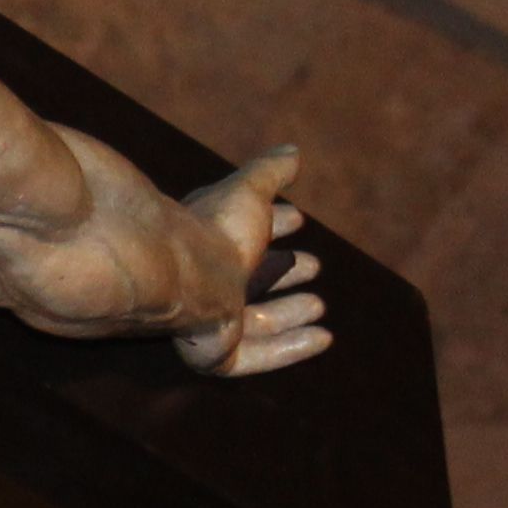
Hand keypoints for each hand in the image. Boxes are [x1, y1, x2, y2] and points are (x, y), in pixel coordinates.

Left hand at [171, 144, 330, 377]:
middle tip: (313, 265)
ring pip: (254, 322)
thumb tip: (292, 152)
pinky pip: (258, 355)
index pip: (243, 232)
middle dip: (281, 273)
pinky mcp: (215, 353)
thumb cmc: (214, 229)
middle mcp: (206, 281)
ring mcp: (209, 320)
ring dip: (288, 315)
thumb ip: (271, 172)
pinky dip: (291, 348)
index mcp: (208, 240)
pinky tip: (323, 339)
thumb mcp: (251, 191)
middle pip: (249, 280)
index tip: (300, 220)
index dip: (273, 226)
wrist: (183, 273)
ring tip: (320, 305)